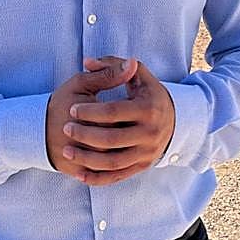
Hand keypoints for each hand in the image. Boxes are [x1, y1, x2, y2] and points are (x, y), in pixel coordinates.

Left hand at [62, 56, 176, 186]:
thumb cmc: (147, 94)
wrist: (173, 119)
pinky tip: (79, 175)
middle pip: (112, 138)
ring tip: (67, 151)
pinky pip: (117, 176)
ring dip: (87, 160)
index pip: (114, 111)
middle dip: (85, 135)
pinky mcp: (142, 166)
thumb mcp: (138, 76)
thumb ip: (112, 65)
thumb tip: (88, 61)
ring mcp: (147, 153)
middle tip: (66, 128)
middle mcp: (150, 133)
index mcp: (148, 108)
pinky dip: (98, 178)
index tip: (72, 109)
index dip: (90, 111)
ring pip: (113, 162)